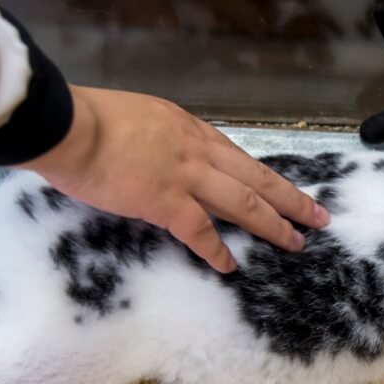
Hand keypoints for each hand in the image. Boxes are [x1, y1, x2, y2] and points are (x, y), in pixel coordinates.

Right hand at [22, 85, 328, 271]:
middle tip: (318, 216)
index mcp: (188, 128)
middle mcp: (197, 149)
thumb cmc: (87, 119)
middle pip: (257, 178)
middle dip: (291, 199)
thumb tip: (154, 158)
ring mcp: (186, 175)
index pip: (236, 156)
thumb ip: (153, 139)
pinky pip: (200, 231)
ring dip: (274, 225)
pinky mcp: (166, 201)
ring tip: (296, 242)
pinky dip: (217, 250)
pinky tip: (230, 265)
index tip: (281, 189)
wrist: (66, 124)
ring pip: (245, 203)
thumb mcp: (134, 118)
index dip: (262, 177)